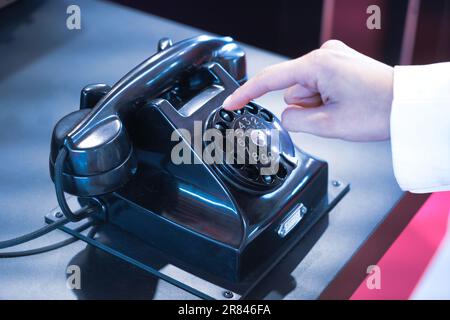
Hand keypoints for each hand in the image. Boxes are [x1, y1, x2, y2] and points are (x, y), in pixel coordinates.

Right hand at [222, 40, 393, 140]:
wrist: (408, 106)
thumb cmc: (378, 111)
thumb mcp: (328, 124)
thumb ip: (295, 121)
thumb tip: (286, 116)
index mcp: (318, 65)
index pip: (270, 80)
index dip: (246, 93)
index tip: (230, 103)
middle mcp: (324, 55)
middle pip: (292, 89)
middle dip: (305, 107)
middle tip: (331, 116)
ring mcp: (334, 57)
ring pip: (306, 90)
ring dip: (317, 104)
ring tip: (343, 109)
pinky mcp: (340, 63)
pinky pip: (319, 85)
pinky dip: (325, 98)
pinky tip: (345, 102)